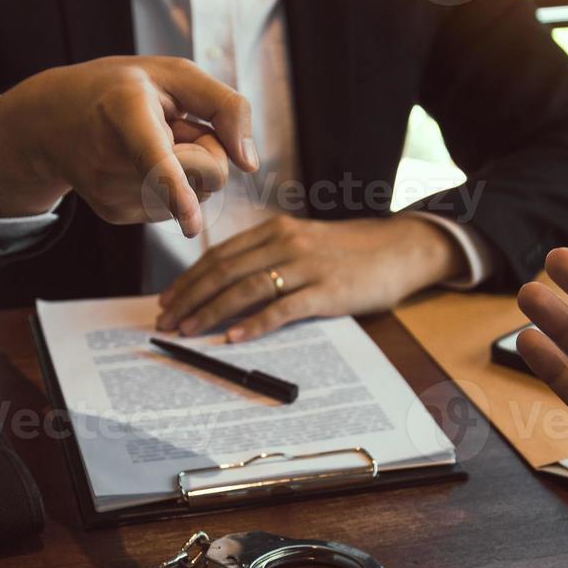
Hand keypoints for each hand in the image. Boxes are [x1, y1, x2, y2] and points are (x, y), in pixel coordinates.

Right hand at [0, 56, 257, 236]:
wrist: (53, 120)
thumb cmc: (124, 89)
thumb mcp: (175, 74)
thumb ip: (226, 106)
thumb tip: (249, 164)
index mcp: (125, 111)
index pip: (155, 159)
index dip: (175, 189)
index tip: (190, 224)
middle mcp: (114, 160)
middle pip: (205, 176)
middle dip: (209, 151)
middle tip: (176, 126)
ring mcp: (112, 194)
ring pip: (194, 196)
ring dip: (189, 169)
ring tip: (150, 143)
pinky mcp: (116, 215)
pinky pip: (173, 208)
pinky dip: (171, 186)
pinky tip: (139, 163)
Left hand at [156, 215, 464, 340]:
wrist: (400, 248)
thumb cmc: (350, 252)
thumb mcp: (303, 243)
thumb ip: (268, 258)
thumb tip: (227, 285)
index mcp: (275, 230)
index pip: (219, 255)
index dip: (189, 279)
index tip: (168, 299)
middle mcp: (285, 242)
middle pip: (224, 271)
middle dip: (189, 298)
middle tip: (166, 321)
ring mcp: (306, 266)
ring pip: (245, 289)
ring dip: (210, 312)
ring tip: (187, 332)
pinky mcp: (327, 291)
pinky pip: (282, 308)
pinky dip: (254, 324)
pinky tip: (233, 338)